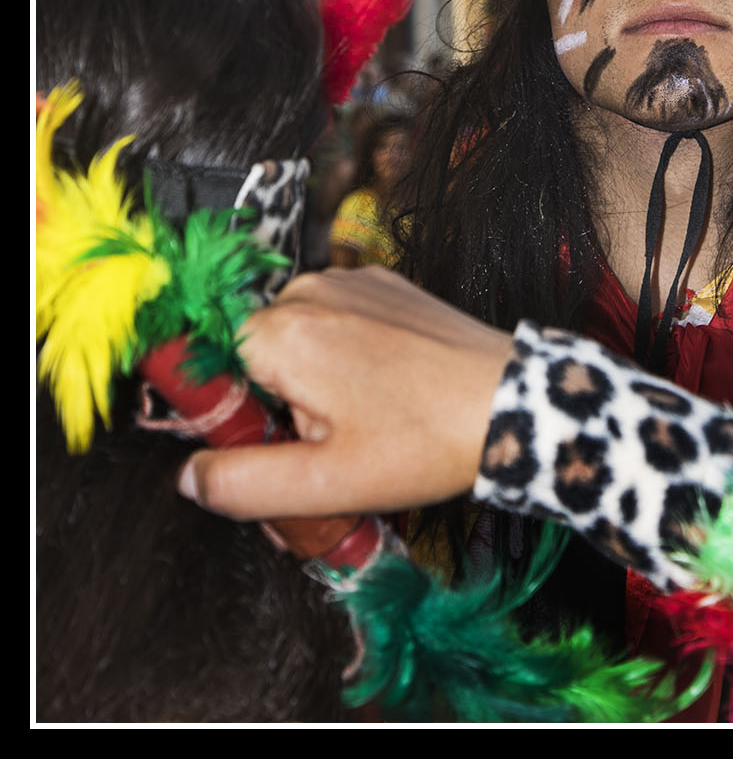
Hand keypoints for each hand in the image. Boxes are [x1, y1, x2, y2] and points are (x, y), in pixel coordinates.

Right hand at [178, 267, 513, 520]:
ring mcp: (350, 281)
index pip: (211, 369)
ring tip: (358, 429)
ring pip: (296, 340)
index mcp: (283, 333)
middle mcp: (310, 290)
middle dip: (274, 409)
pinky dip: (344, 359)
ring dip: (309, 385)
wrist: (510, 403)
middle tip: (319, 458)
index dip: (232, 419)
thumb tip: (190, 476)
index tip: (267, 450)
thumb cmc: (425, 441)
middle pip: (253, 356)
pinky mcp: (383, 285)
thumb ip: (242, 482)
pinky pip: (336, 322)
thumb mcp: (324, 483)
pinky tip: (381, 396)